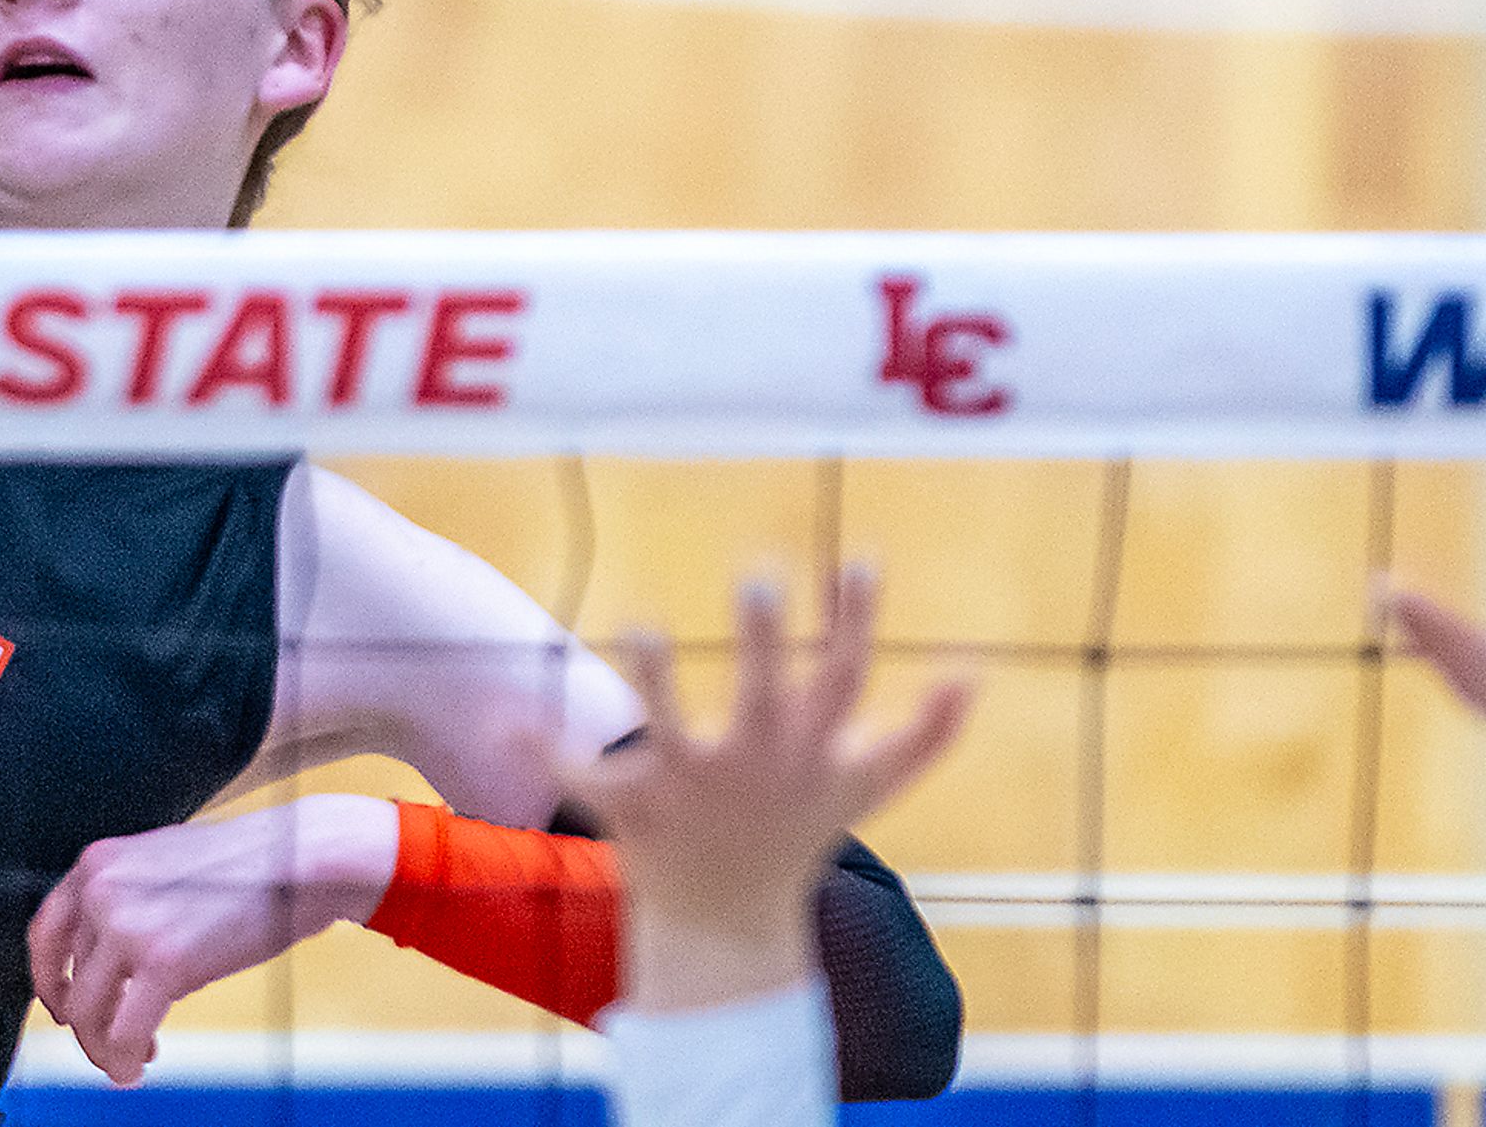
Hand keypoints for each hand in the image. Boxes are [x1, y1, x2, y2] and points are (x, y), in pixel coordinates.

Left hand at [27, 792, 397, 1086]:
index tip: (63, 1008)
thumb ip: (126, 900)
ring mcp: (129, 926)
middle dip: (90, 1025)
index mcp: (98, 863)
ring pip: (89, 1015)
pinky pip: (124, 1033)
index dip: (48, 981)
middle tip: (115, 1043)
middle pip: (70, 984)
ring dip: (105, 1049)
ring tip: (132, 1059)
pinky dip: (124, 1060)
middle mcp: (102, 891)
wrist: (297, 858)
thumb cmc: (243, 866)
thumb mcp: (161, 864)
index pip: (44, 934)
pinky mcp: (164, 962)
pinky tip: (140, 1065)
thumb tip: (109, 961)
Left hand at [547, 567, 971, 1014]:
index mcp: (808, 751)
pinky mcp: (636, 812)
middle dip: (766, 643)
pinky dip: (546, 751)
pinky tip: (506, 716)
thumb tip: (979, 671)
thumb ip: (927, 733)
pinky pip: (586, 780)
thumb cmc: (798, 836)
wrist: (731, 930)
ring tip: (640, 622)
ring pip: (673, 733)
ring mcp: (694, 792)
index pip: (843, 678)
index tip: (861, 556)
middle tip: (760, 575)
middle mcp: (755, 767)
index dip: (856, 621)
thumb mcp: (868, 786)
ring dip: (655, 681)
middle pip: (766, 699)